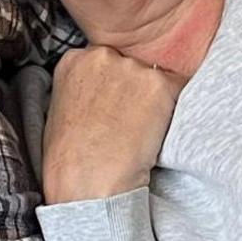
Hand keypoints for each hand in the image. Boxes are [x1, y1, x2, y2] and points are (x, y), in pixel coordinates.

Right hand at [41, 45, 187, 203]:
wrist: (87, 184)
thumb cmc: (70, 159)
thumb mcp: (63, 111)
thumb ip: (85, 90)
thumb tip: (106, 93)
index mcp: (74, 60)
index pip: (107, 61)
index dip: (115, 86)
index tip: (114, 105)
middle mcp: (102, 56)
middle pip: (133, 65)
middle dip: (135, 89)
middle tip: (128, 121)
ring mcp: (131, 69)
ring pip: (156, 79)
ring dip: (155, 101)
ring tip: (139, 132)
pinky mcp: (158, 85)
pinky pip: (178, 92)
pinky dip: (172, 112)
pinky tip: (154, 133)